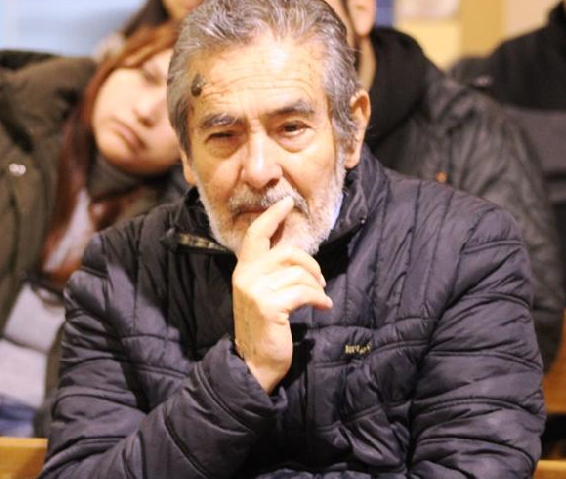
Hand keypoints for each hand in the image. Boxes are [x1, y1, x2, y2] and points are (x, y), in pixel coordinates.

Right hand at [231, 196, 332, 393]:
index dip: (272, 216)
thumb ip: (270, 272)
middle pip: (288, 252)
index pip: (256, 234)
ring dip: (316, 287)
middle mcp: (246, 276)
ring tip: (320, 298)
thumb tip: (296, 253)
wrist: (254, 363)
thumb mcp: (261, 294)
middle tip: (320, 280)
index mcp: (243, 270)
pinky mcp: (269, 305)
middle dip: (311, 264)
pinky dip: (318, 298)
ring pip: (299, 274)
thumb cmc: (264, 327)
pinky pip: (304, 292)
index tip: (288, 202)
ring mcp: (256, 290)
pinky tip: (323, 307)